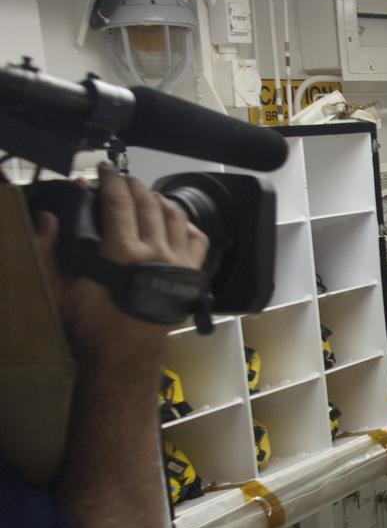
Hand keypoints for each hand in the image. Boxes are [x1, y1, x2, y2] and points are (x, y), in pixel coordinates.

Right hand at [33, 163, 208, 370]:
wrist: (123, 359)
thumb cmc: (92, 328)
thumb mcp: (60, 292)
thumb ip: (49, 252)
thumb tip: (47, 218)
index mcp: (124, 253)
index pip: (119, 202)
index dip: (110, 180)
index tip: (103, 168)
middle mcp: (157, 253)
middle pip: (148, 204)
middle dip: (133, 185)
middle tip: (121, 177)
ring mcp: (179, 264)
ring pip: (175, 217)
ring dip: (159, 199)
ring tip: (145, 193)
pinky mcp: (191, 277)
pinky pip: (197, 241)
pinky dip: (187, 224)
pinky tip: (176, 221)